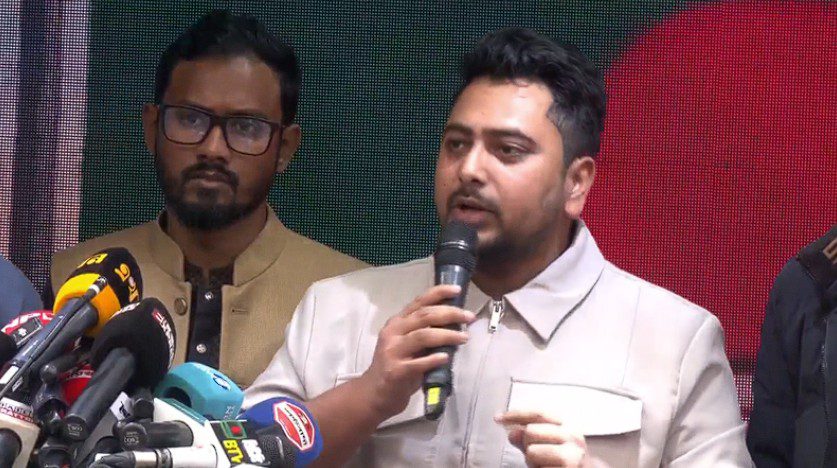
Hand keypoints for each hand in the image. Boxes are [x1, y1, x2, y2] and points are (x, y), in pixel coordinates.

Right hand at [360, 285, 475, 419]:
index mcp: (398, 322)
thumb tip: (455, 323)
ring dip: (447, 335)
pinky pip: (417, 363)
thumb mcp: (408, 344)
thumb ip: (425, 332)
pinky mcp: (395, 371)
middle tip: (469, 317)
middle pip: (424, 316)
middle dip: (450, 313)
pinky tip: (446, 357)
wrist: (375, 394)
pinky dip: (433, 359)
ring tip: (464, 337)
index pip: (419, 301)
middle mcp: (393, 332)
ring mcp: (392, 351)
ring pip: (422, 336)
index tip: (457, 290)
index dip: (439, 293)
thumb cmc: (398, 366)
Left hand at [496, 411, 588, 467]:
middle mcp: (572, 437)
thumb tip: (512, 432)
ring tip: (543, 464)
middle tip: (537, 453)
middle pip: (531, 431)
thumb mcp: (545, 445)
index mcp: (567, 425)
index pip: (537, 413)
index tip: (498, 418)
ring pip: (532, 452)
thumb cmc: (562, 461)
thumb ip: (527, 437)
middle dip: (527, 444)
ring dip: (532, 460)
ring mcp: (573, 456)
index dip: (515, 414)